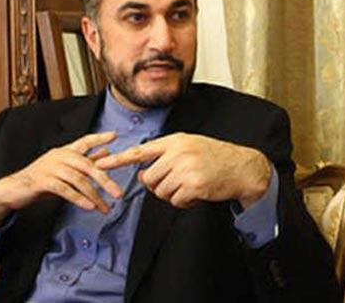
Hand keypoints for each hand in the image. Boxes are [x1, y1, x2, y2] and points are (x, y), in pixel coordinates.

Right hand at [0, 132, 122, 225]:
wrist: (12, 190)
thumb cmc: (42, 179)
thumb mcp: (65, 168)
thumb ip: (85, 161)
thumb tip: (106, 152)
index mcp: (65, 151)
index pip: (85, 140)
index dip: (99, 138)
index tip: (115, 135)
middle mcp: (59, 156)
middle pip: (87, 166)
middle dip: (105, 180)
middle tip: (118, 193)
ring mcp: (50, 167)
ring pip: (78, 180)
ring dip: (93, 196)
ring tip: (104, 207)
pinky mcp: (42, 181)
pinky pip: (65, 190)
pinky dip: (78, 199)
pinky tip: (88, 207)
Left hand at [95, 133, 271, 208]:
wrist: (242, 167)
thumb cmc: (215, 157)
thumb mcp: (189, 148)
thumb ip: (165, 157)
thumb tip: (142, 175)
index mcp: (175, 141)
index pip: (141, 150)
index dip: (119, 159)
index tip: (101, 164)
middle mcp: (179, 153)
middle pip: (149, 178)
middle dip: (159, 185)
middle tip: (177, 183)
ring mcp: (186, 169)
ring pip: (161, 191)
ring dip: (174, 194)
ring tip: (191, 186)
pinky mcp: (194, 185)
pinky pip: (176, 201)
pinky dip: (185, 202)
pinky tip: (198, 194)